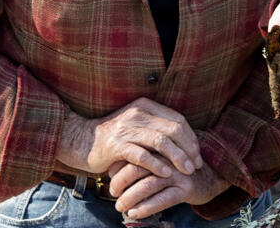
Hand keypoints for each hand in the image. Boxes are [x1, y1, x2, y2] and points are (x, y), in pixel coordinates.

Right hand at [56, 98, 203, 177]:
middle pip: (172, 129)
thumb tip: (187, 143)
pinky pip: (141, 155)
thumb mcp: (137, 126)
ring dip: (177, 157)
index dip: (191, 138)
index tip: (197, 155)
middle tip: (196, 165)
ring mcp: (125, 128)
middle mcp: (136, 114)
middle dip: (188, 149)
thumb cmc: (115, 138)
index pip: (177, 119)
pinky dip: (156, 164)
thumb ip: (157, 128)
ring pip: (160, 141)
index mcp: (144, 106)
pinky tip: (166, 173)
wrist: (82, 141)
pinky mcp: (115, 145)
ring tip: (186, 171)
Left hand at [107, 157, 228, 219]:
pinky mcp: (187, 188)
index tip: (109, 176)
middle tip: (112, 192)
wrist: (210, 175)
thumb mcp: (159, 159)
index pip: (134, 153)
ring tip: (120, 207)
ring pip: (149, 185)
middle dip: (121, 182)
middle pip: (139, 168)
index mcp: (160, 147)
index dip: (119, 166)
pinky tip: (135, 213)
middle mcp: (168, 158)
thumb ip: (139, 160)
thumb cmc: (177, 168)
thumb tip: (110, 168)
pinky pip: (163, 200)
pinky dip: (146, 207)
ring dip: (131, 197)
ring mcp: (178, 173)